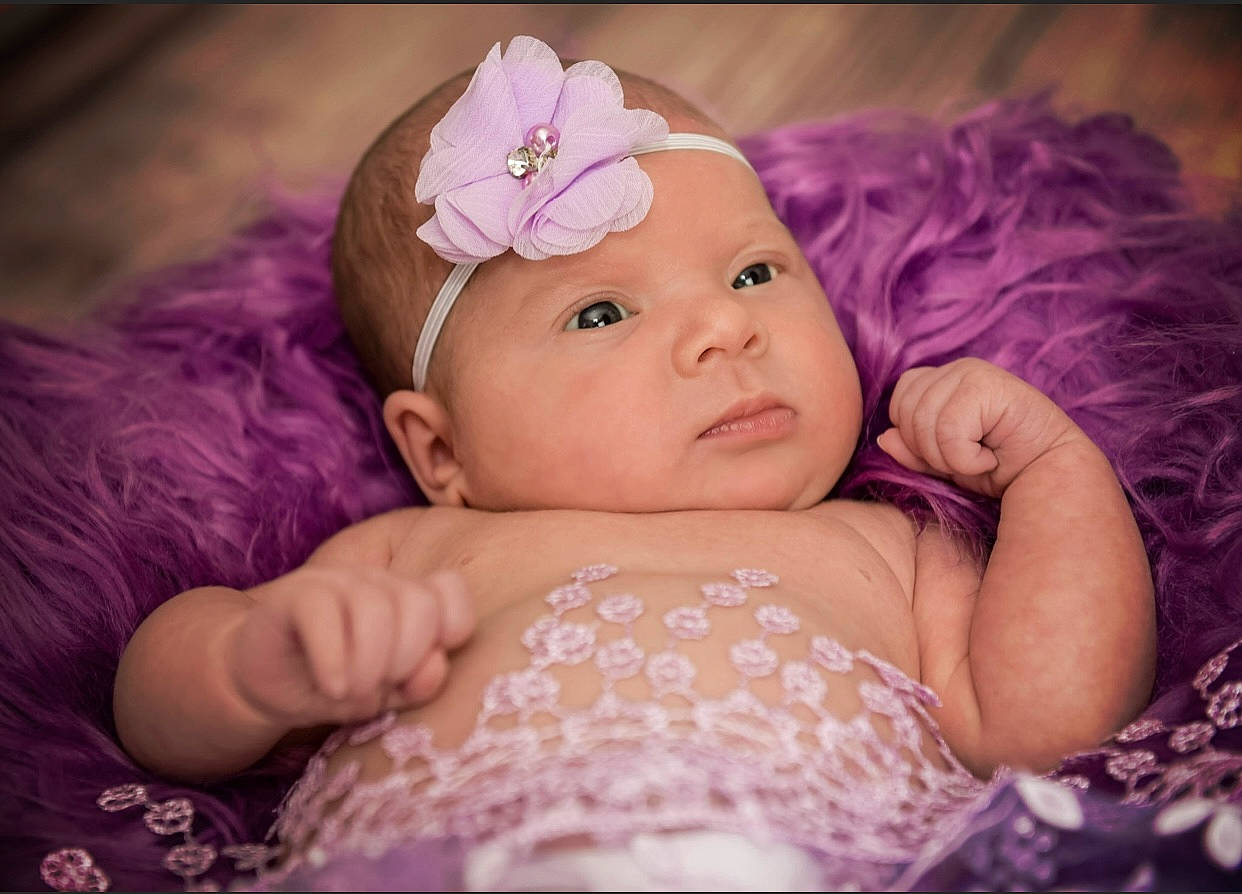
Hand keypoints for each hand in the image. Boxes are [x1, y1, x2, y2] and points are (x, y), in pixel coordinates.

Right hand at [225, 566, 474, 727]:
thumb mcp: (384, 696)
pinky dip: (333, 660)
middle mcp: (377, 583)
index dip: (450, 629)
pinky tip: (330, 688)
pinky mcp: (294, 595)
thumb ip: (418, 684)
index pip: (451, 590)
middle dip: (407, 657)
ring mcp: (335, 582)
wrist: (261, 685)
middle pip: (420, 603)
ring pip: (375, 607)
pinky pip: (324, 613)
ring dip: (369, 665)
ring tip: (350, 692)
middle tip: (379, 687)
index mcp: (407, 599)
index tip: (421, 668)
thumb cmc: (334, 687)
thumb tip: (436, 666)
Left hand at [876, 358, 1079, 497]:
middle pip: (906, 412)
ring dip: (950, 457)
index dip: (914, 433)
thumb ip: (913, 450)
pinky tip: (992, 457)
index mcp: (945, 378)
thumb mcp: (945, 461)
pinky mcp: (987, 386)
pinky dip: (966, 458)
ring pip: (924, 423)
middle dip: (930, 450)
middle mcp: (958, 368)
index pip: (901, 397)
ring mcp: (973, 372)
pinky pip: (947, 432)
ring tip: (982, 456)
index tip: (951, 450)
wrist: (1050, 478)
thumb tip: (884, 437)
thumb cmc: (1001, 468)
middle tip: (970, 457)